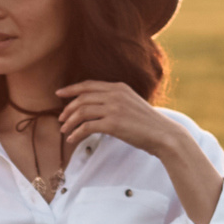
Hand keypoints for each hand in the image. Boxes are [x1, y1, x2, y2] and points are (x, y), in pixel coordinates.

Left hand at [55, 79, 179, 152]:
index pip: (89, 85)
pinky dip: (76, 133)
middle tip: (61, 119)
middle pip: (82, 97)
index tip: (59, 93)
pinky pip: (87, 127)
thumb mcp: (131, 104)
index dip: (72, 89)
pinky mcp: (113, 124)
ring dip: (70, 122)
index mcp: (119, 87)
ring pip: (82, 111)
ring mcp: (114, 108)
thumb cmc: (148, 123)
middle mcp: (115, 94)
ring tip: (65, 130)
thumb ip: (115, 101)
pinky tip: (72, 139)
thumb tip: (97, 107)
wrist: (164, 134)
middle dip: (68, 108)